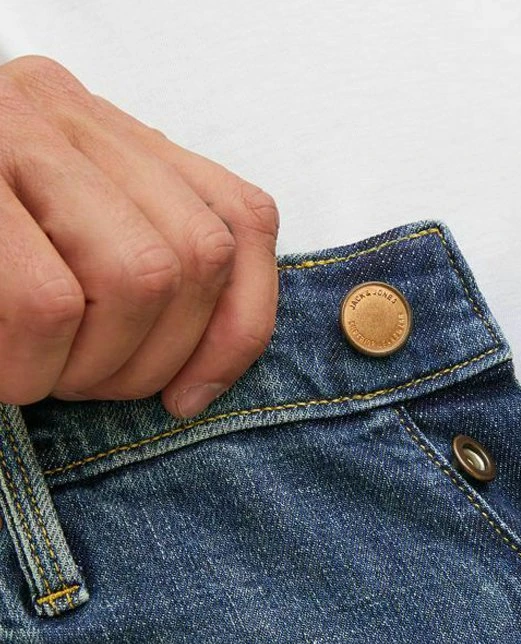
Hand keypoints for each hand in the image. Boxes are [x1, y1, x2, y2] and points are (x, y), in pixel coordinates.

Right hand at [0, 55, 279, 419]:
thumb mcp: (58, 246)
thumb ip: (132, 269)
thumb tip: (202, 384)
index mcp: (112, 134)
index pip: (241, 219)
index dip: (239, 329)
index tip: (189, 398)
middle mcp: (67, 113)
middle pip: (192, 260)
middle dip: (148, 362)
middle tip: (82, 387)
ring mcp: (10, 130)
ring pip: (133, 277)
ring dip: (88, 369)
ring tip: (32, 376)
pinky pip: (46, 303)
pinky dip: (29, 367)